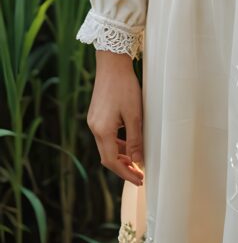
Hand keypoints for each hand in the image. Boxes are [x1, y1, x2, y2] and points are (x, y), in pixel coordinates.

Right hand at [87, 51, 144, 186]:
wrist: (112, 63)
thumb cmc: (125, 86)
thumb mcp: (134, 114)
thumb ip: (135, 139)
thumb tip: (137, 161)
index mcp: (102, 130)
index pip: (112, 162)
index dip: (125, 173)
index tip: (139, 179)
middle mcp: (94, 127)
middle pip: (107, 156)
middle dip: (123, 167)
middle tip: (139, 174)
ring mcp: (94, 120)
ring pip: (106, 146)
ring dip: (120, 155)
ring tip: (136, 161)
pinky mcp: (96, 114)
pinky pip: (105, 135)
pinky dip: (116, 143)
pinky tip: (128, 143)